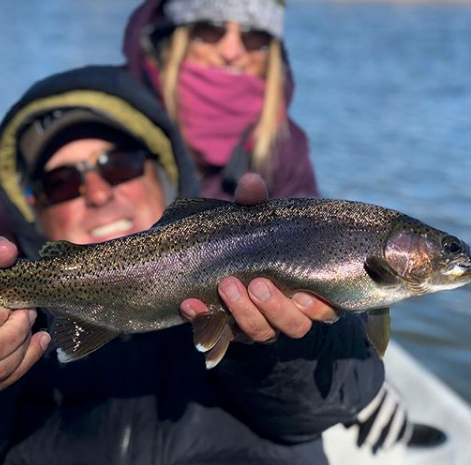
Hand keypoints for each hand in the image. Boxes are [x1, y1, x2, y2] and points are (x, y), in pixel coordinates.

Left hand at [180, 173, 338, 342]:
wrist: (218, 254)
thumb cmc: (253, 237)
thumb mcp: (256, 219)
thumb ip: (255, 204)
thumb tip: (251, 182)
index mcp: (307, 290)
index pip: (325, 310)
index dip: (318, 308)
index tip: (303, 295)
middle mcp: (287, 314)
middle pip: (293, 326)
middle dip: (275, 308)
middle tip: (257, 284)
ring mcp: (258, 324)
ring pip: (260, 333)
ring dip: (242, 312)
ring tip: (226, 285)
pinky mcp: (228, 330)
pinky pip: (217, 332)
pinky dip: (203, 318)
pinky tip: (189, 303)